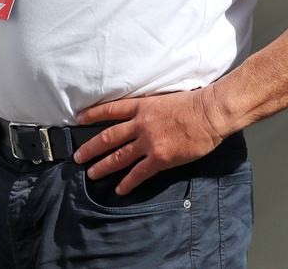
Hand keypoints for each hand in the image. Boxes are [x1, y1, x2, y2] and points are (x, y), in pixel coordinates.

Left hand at [74, 86, 228, 194]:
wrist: (209, 114)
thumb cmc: (193, 103)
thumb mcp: (164, 98)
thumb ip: (149, 108)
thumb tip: (143, 114)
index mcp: (141, 107)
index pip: (110, 110)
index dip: (93, 114)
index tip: (79, 119)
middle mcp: (140, 124)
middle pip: (108, 137)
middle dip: (90, 148)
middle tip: (78, 156)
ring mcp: (149, 142)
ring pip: (119, 156)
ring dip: (103, 166)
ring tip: (92, 173)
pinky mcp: (160, 158)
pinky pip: (140, 173)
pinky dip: (128, 182)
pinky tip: (120, 189)